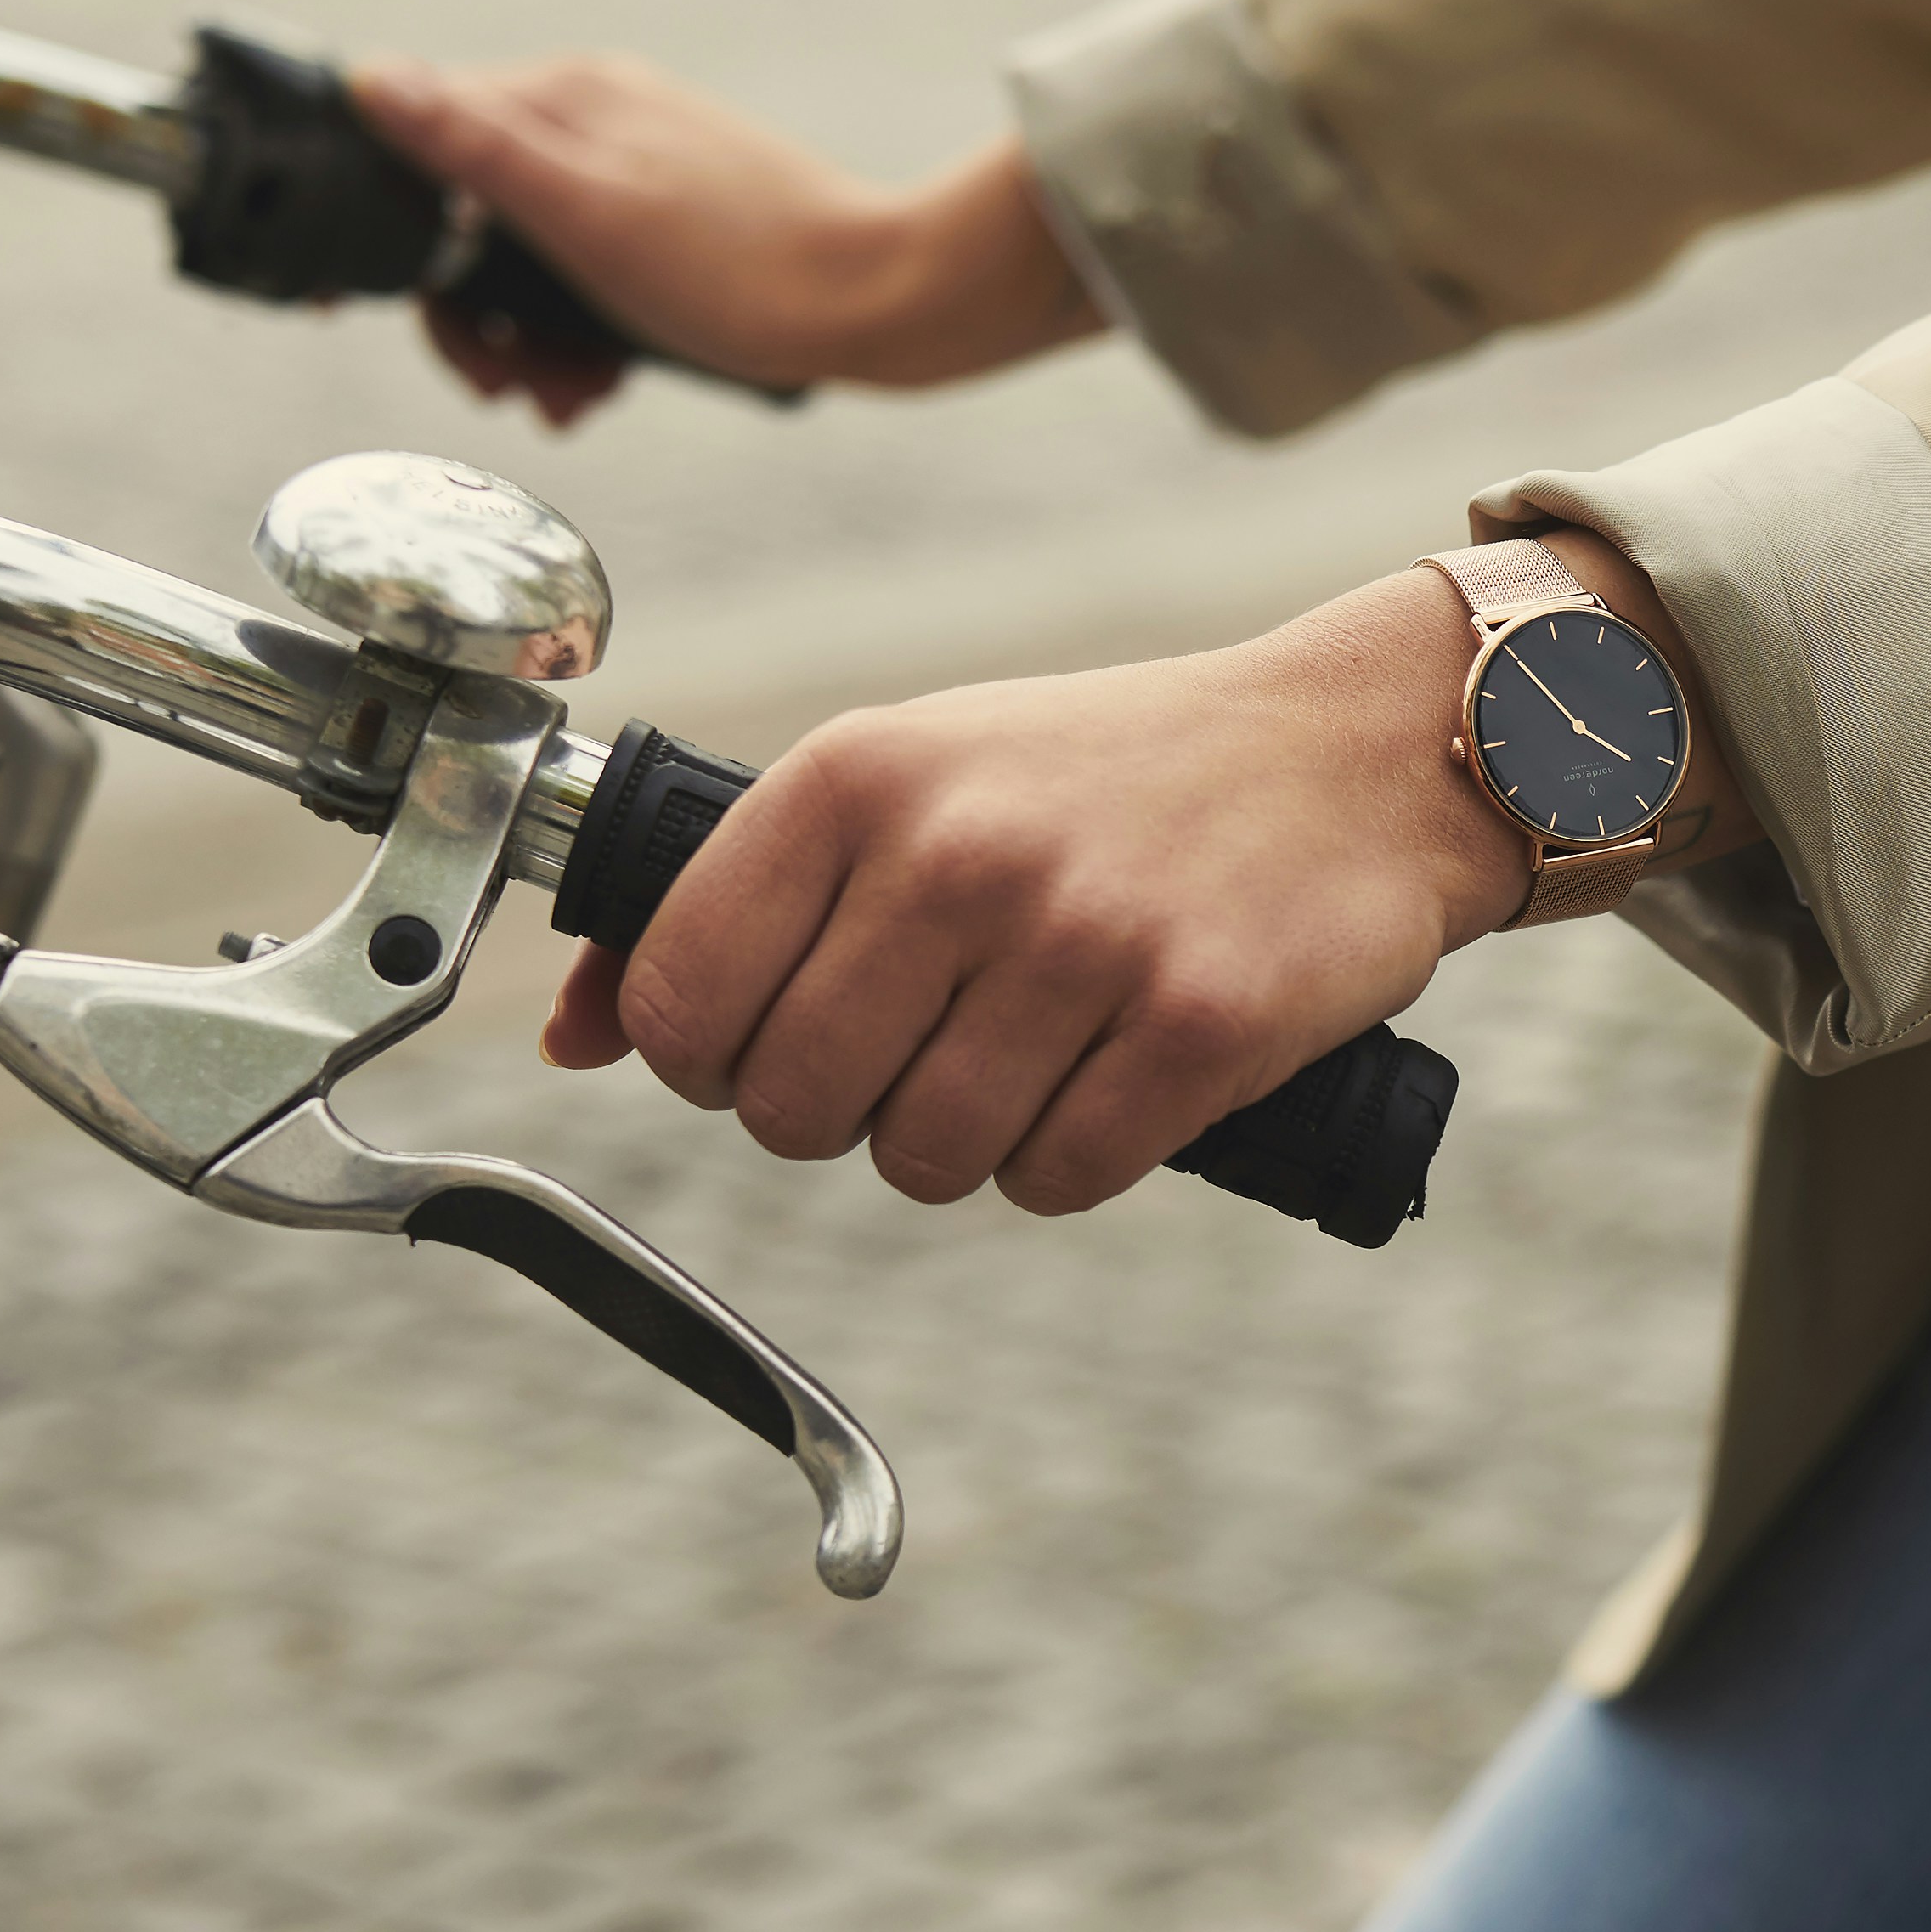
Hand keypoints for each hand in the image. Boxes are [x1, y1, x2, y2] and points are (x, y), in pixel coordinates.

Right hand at [347, 55, 1102, 423]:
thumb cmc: (740, 264)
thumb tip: (374, 79)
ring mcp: (639, 179)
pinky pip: (592, 286)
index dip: (383, 226)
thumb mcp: (586, 210)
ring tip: (561, 398)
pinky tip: (601, 388)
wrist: (887, 306)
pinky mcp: (677, 237)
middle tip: (496, 382)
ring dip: (527, 341)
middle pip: (472, 216)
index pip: (423, 137)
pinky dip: (583, 341)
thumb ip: (478, 147)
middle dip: (470, 311)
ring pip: (532, 263)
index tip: (349, 302)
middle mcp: (597, 122)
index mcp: (566, 96)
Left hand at [545, 536, 1754, 1215]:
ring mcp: (1082, 939)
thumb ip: (746, 896)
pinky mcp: (1197, 1021)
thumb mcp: (919, 778)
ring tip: (1027, 1064)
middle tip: (921, 1058)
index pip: (684, 998)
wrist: (1354, 753)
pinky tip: (1110, 1085)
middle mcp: (959, 851)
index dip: (712, 1058)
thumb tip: (577, 1035)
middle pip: (795, 1107)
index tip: (771, 1043)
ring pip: (928, 1160)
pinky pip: (1060, 1178)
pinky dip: (1073, 1163)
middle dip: (845, 1115)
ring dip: (965, 1147)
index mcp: (862, 774)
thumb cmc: (1112, 778)